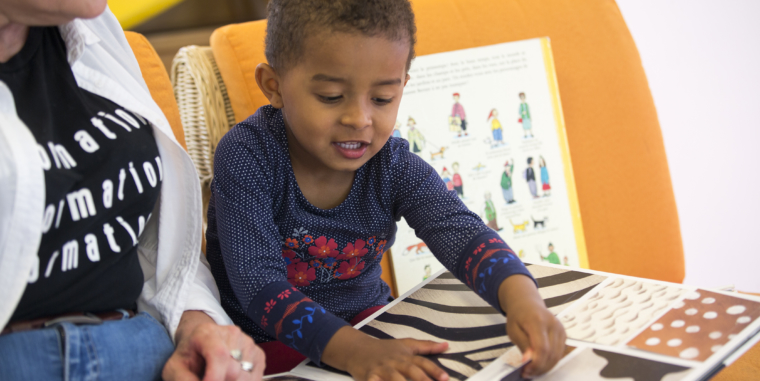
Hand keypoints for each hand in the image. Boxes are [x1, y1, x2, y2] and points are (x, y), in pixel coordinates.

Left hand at [163, 310, 264, 380]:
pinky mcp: (258, 353)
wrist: (199, 343)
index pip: (219, 355)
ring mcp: (248, 342)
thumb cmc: (188, 357)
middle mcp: (232, 333)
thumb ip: (184, 380)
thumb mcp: (175, 368)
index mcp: (207, 333)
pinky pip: (255, 378)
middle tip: (207, 379)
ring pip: (247, 377)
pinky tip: (230, 377)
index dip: (215, 377)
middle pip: (234, 372)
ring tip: (218, 377)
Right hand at [322, 326, 449, 380]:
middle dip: (421, 379)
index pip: (422, 362)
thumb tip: (447, 345)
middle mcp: (395, 362)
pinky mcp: (369, 377)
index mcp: (405, 356)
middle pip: (410, 370)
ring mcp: (381, 370)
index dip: (434, 370)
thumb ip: (426, 346)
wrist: (357, 349)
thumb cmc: (385, 349)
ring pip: (393, 378)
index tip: (445, 378)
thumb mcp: (405, 345)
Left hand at [498, 275, 565, 377]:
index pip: (542, 347)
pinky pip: (559, 353)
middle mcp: (553, 324)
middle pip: (552, 354)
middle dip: (540, 367)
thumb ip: (523, 345)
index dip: (536, 363)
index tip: (526, 370)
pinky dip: (550, 361)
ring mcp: (560, 328)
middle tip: (527, 373)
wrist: (527, 303)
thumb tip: (528, 361)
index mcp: (538, 320)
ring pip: (557, 356)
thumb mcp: (513, 330)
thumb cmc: (518, 315)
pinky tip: (540, 363)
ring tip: (532, 370)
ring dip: (545, 367)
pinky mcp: (563, 334)